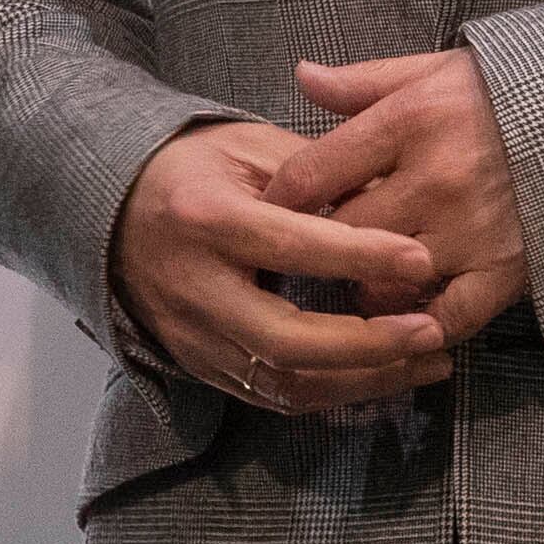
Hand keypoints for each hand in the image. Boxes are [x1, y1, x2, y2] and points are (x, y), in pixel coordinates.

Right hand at [111, 120, 451, 415]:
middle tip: (431, 330)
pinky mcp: (198, 365)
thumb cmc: (192, 168)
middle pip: (287, 339)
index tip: (421, 258)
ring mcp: (192, 336)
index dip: (360, 256)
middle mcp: (194, 287)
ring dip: (363, 381)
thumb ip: (315, 174)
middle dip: (368, 344)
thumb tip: (389, 204)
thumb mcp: (247, 147)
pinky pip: (272, 397)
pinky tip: (382, 378)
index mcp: (205, 217)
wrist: (111, 209)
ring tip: (426, 362)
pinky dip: (333, 394)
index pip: (291, 246)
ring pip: (284, 383)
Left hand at [265, 49, 532, 345]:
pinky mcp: (505, 270)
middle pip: (341, 235)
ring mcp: (470, 231)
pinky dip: (420, 326)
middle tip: (320, 249)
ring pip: (384, 284)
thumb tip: (300, 75)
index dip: (278, 200)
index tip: (270, 214)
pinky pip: (447, 319)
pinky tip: (408, 318)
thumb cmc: (507, 92)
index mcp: (408, 122)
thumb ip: (363, 82)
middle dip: (322, 245)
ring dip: (366, 288)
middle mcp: (434, 179)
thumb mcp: (433, 70)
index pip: (311, 174)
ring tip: (366, 280)